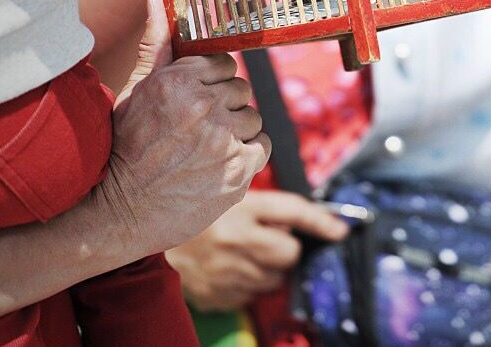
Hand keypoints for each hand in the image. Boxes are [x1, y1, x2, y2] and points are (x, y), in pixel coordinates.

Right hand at [91, 0, 270, 253]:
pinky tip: (220, 163)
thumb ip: (155, 46)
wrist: (118, 212)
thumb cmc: (124, 148)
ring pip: (252, 118)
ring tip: (205, 148)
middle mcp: (203, 107)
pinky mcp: (238, 172)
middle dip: (223, 107)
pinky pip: (262, 146)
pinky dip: (247, 154)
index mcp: (178, 81)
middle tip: (197, 129)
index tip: (197, 100)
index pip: (223, 64)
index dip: (212, 82)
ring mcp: (223, 141)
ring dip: (236, 131)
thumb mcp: (134, 92)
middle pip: (240, 91)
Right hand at [166, 190, 348, 311]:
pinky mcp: (216, 295)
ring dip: (269, 268)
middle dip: (288, 249)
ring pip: (273, 279)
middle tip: (270, 240)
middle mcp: (235, 240)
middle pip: (289, 254)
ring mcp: (225, 271)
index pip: (294, 212)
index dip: (322, 221)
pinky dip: (248, 284)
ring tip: (246, 253)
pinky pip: (250, 296)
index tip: (341, 231)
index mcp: (240, 208)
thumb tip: (313, 221)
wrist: (149, 236)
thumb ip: (266, 206)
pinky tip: (232, 269)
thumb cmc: (197, 212)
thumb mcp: (230, 194)